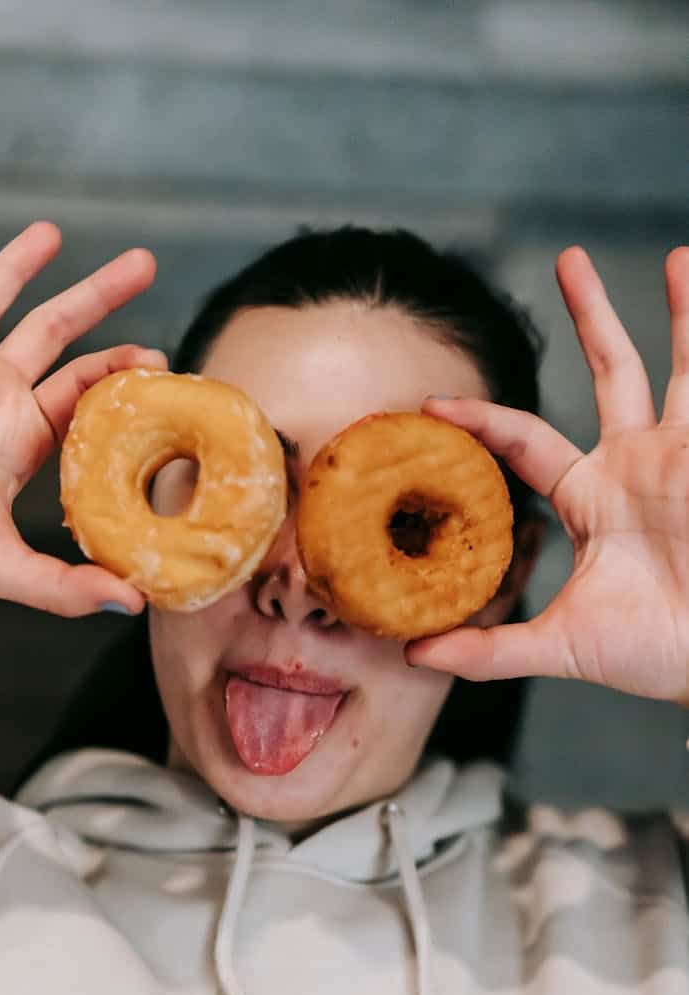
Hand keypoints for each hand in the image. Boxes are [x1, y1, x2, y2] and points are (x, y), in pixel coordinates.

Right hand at [0, 207, 165, 615]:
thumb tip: (133, 601)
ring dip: (21, 263)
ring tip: (52, 231)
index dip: (119, 372)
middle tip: (143, 264)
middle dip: (99, 297)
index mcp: (21, 436)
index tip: (158, 355)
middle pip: (57, 332)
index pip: (82, 391)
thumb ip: (63, 585)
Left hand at [407, 245, 688, 705]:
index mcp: (591, 496)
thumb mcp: (562, 645)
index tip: (433, 403)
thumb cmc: (652, 654)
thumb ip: (490, 650)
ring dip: (683, 313)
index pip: (525, 440)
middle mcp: (637, 463)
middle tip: (569, 259)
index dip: (481, 420)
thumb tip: (414, 654)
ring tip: (680, 257)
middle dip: (593, 316)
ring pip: (683, 367)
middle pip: (612, 371)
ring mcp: (684, 457)